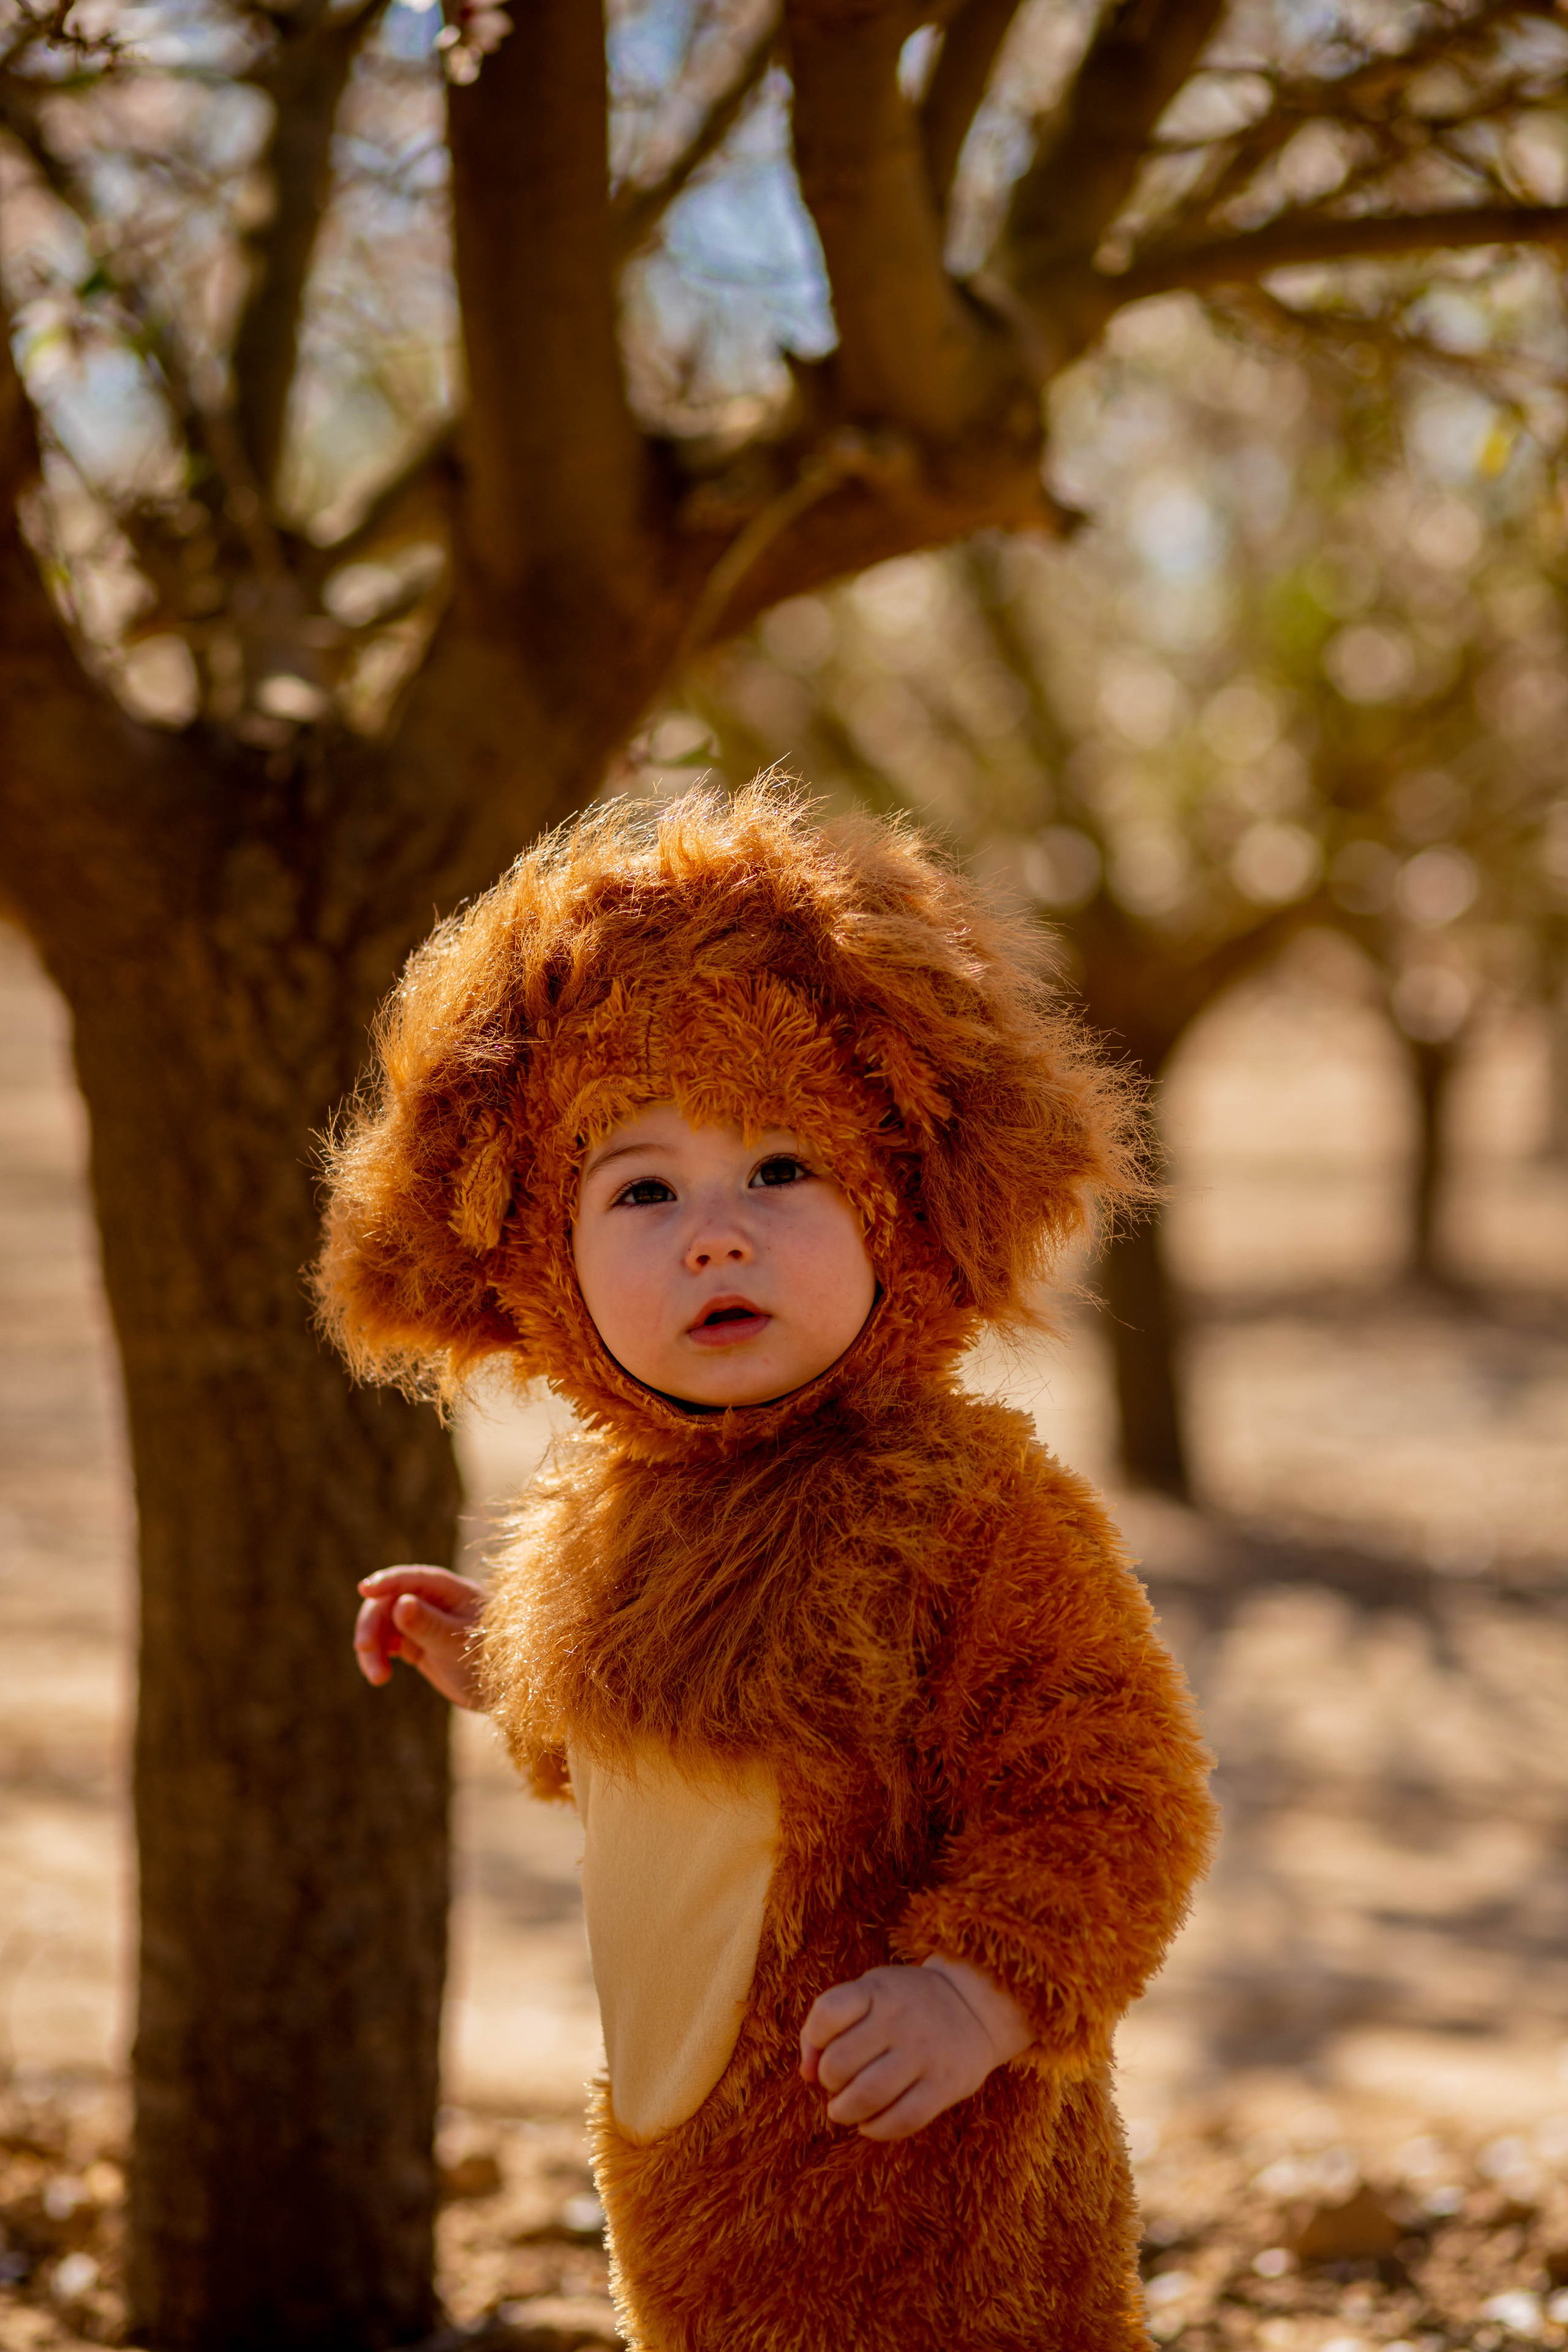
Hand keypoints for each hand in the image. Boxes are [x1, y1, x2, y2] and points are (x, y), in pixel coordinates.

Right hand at [354, 1566, 486, 1710]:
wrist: (504, 1690)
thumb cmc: (490, 1659)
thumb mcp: (457, 1643)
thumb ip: (429, 1624)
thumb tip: (399, 1603)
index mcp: (449, 1590)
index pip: (412, 1578)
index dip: (386, 1582)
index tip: (363, 1590)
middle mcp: (433, 1601)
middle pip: (389, 1603)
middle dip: (372, 1624)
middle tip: (365, 1650)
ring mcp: (423, 1621)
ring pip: (383, 1624)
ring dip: (372, 1647)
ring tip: (378, 1677)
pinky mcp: (417, 1643)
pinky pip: (387, 1643)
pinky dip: (378, 1656)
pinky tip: (380, 1675)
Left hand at [799, 1956, 1032, 2140]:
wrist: (974, 2006)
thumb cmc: (905, 2004)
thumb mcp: (869, 1994)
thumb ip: (829, 2025)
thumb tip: (806, 2074)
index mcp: (877, 1990)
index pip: (827, 2013)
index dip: (814, 2040)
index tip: (824, 2049)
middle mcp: (900, 2019)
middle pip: (840, 2063)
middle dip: (829, 2081)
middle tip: (839, 2083)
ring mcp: (924, 2053)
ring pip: (867, 2096)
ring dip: (844, 2111)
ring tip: (845, 2110)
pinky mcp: (945, 2085)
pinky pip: (902, 2120)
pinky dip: (876, 2129)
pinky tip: (870, 2124)